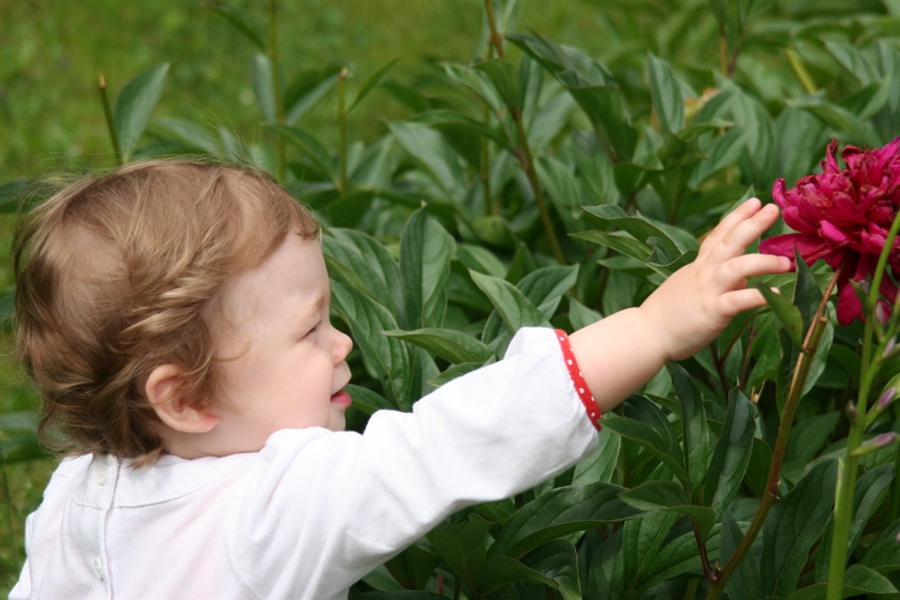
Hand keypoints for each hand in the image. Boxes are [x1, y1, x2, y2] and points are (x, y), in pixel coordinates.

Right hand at [639, 198, 790, 360]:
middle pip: (729, 242)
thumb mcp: (688, 289)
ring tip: (785, 262)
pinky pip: (738, 301)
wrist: (646, 333)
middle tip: (773, 209)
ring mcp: (708, 291)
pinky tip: (777, 295)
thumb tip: (740, 281)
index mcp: (698, 267)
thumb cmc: (666, 315)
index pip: (718, 235)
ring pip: (737, 267)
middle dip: (752, 224)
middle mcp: (704, 273)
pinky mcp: (712, 312)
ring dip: (763, 262)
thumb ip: (712, 281)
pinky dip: (758, 296)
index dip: (736, 217)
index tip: (754, 201)